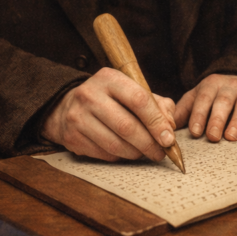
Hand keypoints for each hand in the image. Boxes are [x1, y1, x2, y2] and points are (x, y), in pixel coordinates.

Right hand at [41, 67, 176, 161]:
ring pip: (115, 144)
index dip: (157, 122)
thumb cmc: (111, 98)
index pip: (139, 100)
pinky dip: (120, 157)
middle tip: (161, 153)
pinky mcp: (71, 138)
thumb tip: (169, 126)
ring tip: (147, 153)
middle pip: (127, 126)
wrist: (67, 106)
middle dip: (149, 143)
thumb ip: (158, 104)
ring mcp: (77, 117)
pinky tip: (127, 152)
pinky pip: (103, 154)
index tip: (169, 138)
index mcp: (109, 78)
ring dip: (136, 153)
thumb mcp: (133, 91)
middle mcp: (90, 95)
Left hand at [174, 73, 236, 141]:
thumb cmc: (211, 96)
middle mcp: (229, 87)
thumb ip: (183, 111)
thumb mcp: (195, 98)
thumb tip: (166, 128)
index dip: (198, 115)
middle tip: (212, 137)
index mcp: (210, 85)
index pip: (203, 99)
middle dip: (217, 119)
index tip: (194, 132)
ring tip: (231, 137)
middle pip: (223, 102)